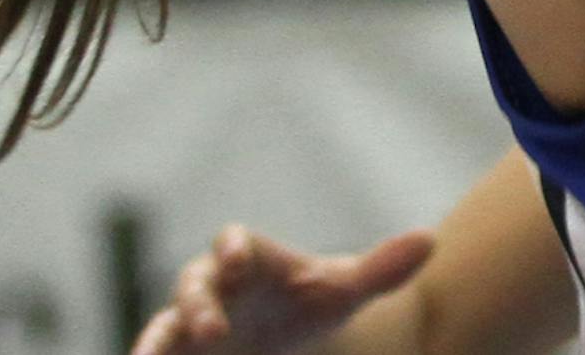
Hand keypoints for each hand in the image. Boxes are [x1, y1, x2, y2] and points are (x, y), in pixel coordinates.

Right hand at [131, 224, 434, 354]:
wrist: (293, 330)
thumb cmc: (316, 300)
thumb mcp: (346, 289)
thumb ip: (382, 268)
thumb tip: (432, 241)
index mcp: (251, 256)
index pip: (235, 240)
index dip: (233, 247)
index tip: (237, 259)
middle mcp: (213, 284)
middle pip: (193, 283)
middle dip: (195, 303)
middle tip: (206, 329)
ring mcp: (190, 323)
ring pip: (162, 326)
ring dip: (152, 344)